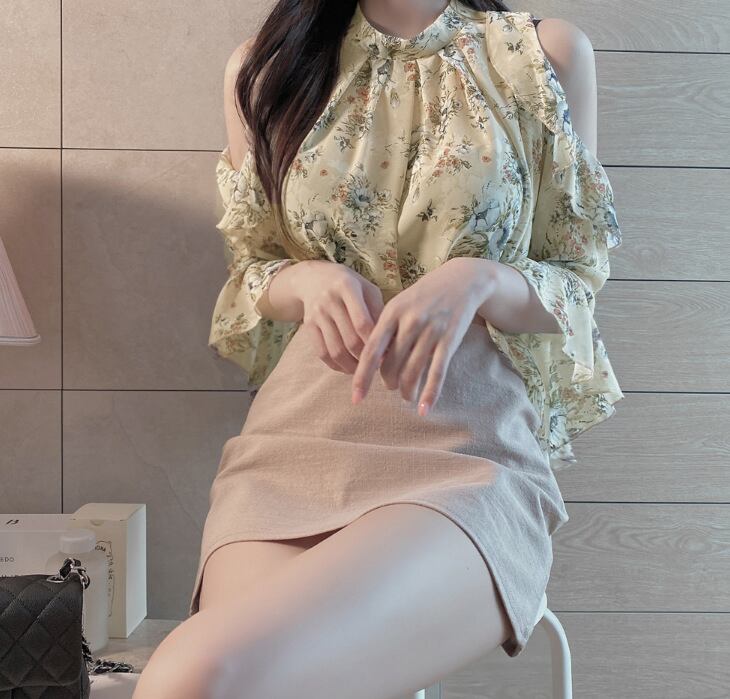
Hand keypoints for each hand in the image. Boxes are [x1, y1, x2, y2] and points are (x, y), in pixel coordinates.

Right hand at [295, 260, 384, 373]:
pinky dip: (336, 365)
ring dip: (352, 366)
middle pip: (350, 340)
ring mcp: (317, 314)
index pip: (362, 323)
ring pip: (335, 351)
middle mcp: (329, 300)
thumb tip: (390, 342)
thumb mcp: (367, 289)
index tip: (387, 354)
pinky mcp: (309, 326)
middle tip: (378, 365)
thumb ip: (378, 311)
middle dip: (366, 358)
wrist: (315, 278)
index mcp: (347, 287)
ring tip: (364, 369)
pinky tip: (348, 367)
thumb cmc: (351, 286)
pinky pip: (322, 353)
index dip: (375, 343)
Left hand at [351, 258, 494, 415]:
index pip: (371, 351)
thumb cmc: (424, 296)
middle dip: (388, 382)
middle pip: (391, 365)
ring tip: (405, 396)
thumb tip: (373, 363)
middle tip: (390, 386)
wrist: (461, 280)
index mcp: (392, 312)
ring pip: (412, 371)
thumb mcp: (399, 304)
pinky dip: (430, 393)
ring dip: (406, 390)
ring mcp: (431, 331)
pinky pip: (437, 372)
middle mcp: (410, 322)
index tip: (356, 397)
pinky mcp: (450, 340)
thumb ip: (385, 329)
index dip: (362, 377)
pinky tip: (424, 409)